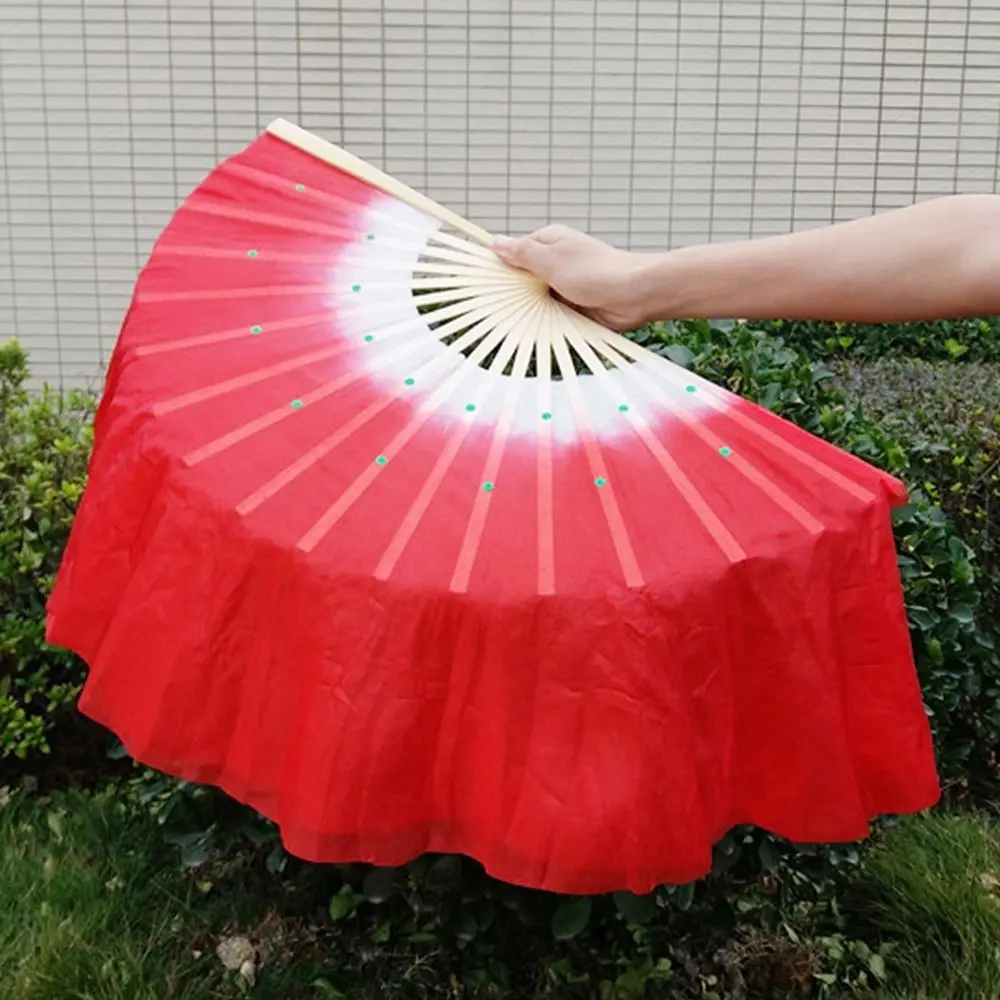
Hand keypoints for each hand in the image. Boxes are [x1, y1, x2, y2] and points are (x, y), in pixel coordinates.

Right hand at [492, 225, 653, 330]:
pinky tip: (534, 329)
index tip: (479, 280)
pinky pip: (550, 314)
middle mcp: (554, 263)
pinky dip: (543, 321)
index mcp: (548, 243)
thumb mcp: (551, 259)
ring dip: (528, 309)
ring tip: (511, 321)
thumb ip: (522, 253)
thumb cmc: (596, 271)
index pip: (513, 252)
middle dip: (510, 292)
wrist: (635, 295)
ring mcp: (563, 286)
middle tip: (493, 306)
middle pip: (521, 278)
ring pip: (534, 299)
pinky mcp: (572, 307)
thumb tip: (495, 242)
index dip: (497, 265)